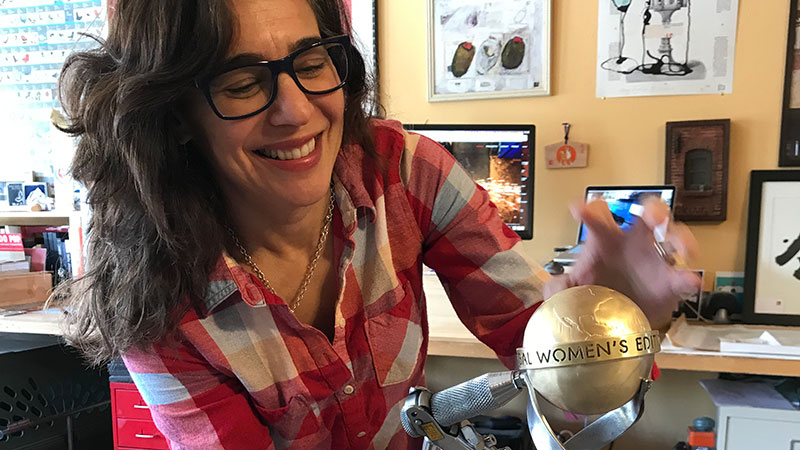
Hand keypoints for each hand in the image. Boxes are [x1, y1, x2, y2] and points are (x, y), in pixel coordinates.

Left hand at [564, 198, 700, 329]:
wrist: (613, 323)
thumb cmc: (593, 295)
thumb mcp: (567, 291)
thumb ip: (557, 288)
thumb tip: (558, 288)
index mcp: (605, 241)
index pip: (599, 219)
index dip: (590, 211)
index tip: (580, 209)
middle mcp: (633, 244)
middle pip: (647, 215)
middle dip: (654, 209)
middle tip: (653, 216)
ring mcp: (654, 262)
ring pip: (674, 238)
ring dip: (681, 239)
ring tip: (682, 248)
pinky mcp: (669, 285)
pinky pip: (683, 279)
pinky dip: (688, 279)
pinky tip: (688, 280)